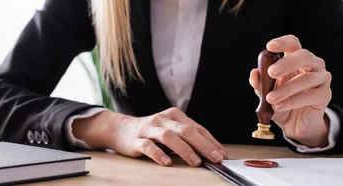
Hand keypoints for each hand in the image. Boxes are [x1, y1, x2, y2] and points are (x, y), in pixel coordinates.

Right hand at [73, 108, 227, 166]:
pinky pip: (148, 146)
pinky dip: (158, 154)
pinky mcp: (136, 140)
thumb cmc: (151, 132)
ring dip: (184, 149)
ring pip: (168, 136)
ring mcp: (149, 128)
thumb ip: (187, 138)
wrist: (120, 129)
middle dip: (203, 145)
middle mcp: (163, 119)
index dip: (211, 142)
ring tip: (195, 162)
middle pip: (186, 130)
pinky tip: (167, 162)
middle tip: (215, 158)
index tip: (222, 154)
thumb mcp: (171, 131)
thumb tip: (211, 152)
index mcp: (175, 115)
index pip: (197, 128)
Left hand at [249, 35, 331, 146]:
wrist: (295, 124)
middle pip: (303, 55)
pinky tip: (280, 106)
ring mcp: (321, 78)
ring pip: (306, 78)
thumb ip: (260, 84)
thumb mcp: (267, 95)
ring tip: (271, 98)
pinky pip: (309, 95)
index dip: (283, 43)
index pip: (293, 44)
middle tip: (271, 72)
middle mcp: (312, 64)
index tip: (270, 47)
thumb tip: (254, 73)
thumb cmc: (282, 103)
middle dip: (286, 63)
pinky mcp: (325, 94)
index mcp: (296, 59)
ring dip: (286, 88)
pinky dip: (292, 101)